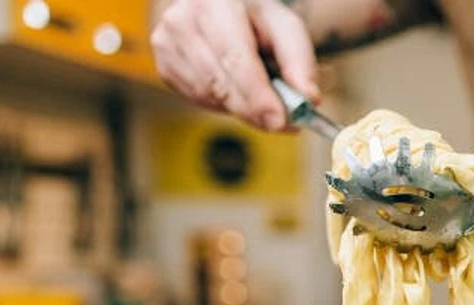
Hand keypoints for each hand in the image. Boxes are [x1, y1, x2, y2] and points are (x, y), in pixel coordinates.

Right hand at [151, 0, 318, 130]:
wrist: (221, 11)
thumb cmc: (256, 20)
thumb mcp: (285, 29)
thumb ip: (300, 63)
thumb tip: (309, 99)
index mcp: (215, 3)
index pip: (235, 57)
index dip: (256, 94)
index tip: (278, 121)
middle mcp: (183, 20)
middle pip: (220, 83)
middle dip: (254, 110)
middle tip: (283, 123)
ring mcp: (167, 44)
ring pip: (210, 96)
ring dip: (242, 108)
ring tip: (263, 98)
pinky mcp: (164, 67)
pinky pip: (200, 101)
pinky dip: (225, 105)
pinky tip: (237, 90)